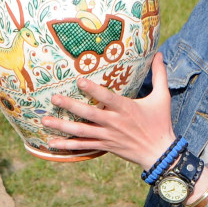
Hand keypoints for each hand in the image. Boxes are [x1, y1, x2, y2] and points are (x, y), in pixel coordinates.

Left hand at [41, 55, 175, 169]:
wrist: (160, 153)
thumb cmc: (160, 122)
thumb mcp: (162, 97)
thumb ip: (159, 75)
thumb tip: (159, 54)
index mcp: (126, 108)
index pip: (107, 97)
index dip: (93, 90)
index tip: (79, 81)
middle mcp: (114, 122)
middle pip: (89, 114)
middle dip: (70, 106)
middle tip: (53, 98)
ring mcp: (108, 136)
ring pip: (82, 131)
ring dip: (62, 126)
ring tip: (44, 120)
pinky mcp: (105, 146)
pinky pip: (84, 146)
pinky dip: (67, 146)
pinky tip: (51, 143)